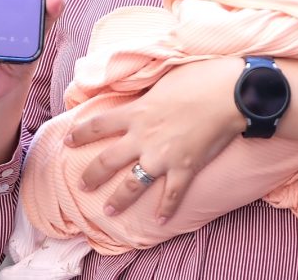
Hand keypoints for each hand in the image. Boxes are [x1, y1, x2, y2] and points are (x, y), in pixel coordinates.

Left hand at [64, 57, 244, 222]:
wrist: (230, 94)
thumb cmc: (200, 78)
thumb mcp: (165, 79)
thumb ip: (148, 93)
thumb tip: (142, 95)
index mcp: (137, 112)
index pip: (98, 125)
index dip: (80, 134)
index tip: (67, 141)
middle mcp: (143, 137)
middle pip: (107, 161)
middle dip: (91, 176)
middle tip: (82, 186)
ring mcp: (163, 156)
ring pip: (132, 184)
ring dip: (118, 200)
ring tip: (108, 212)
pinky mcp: (185, 168)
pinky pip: (172, 194)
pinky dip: (166, 209)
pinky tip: (159, 220)